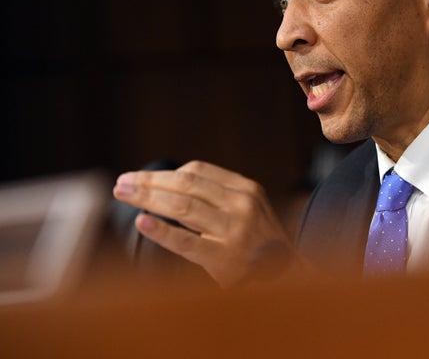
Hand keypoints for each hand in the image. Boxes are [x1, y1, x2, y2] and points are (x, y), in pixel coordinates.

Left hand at [112, 160, 296, 287]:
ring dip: (147, 197)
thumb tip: (167, 187)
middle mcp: (241, 205)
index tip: (140, 177)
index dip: (165, 173)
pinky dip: (162, 231)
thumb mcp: (249, 209)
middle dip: (149, 182)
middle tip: (122, 183)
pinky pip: (186, 242)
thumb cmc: (261, 242)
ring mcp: (234, 231)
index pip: (198, 171)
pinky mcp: (224, 258)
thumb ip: (217, 196)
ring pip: (182, 206)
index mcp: (246, 189)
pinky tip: (142, 223)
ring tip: (123, 195)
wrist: (287, 276)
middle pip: (186, 184)